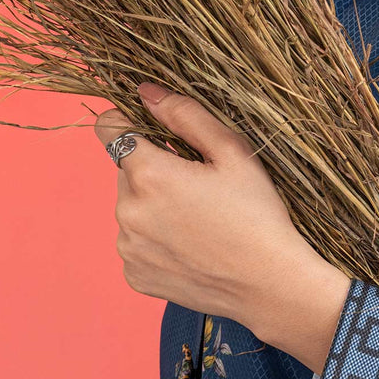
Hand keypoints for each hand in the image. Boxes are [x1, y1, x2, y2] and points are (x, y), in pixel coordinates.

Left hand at [93, 82, 320, 333]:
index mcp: (149, 174)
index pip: (109, 129)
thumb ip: (185, 115)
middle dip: (152, 169)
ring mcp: (128, 247)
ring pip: (130, 207)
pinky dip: (155, 239)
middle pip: (125, 171)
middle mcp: (127, 211)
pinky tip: (190, 246)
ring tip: (197, 220)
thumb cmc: (257, 214)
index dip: (127, 121)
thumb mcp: (232, 153)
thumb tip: (146, 92)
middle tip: (197, 186)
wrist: (269, 285)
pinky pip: (135, 242)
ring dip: (152, 205)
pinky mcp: (134, 275)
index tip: (151, 130)